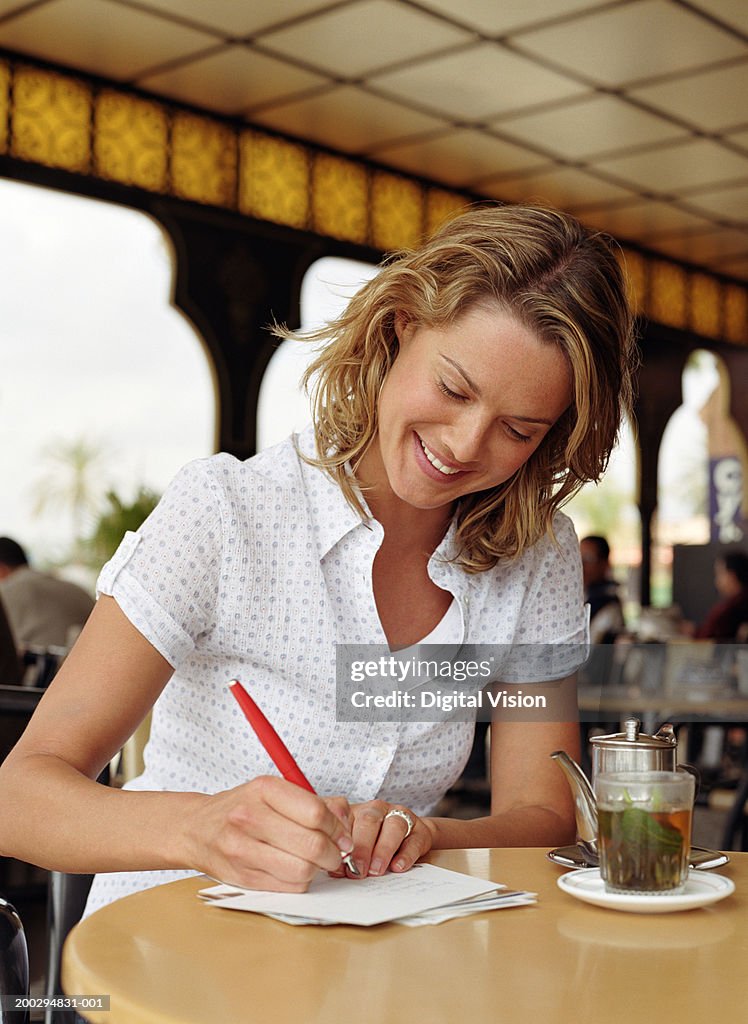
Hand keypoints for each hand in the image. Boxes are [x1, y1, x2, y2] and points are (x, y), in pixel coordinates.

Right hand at [182, 776, 354, 891]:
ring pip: (302, 870)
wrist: (196, 829)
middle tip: (337, 853)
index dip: (338, 828)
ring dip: (318, 870)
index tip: (343, 835)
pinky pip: (288, 887)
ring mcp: (242, 849)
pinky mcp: (242, 877)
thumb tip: (346, 822)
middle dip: (334, 853)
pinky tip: (296, 870)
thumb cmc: (241, 808)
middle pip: (312, 845)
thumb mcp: (273, 793)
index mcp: (264, 790)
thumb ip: (313, 803)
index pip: (315, 813)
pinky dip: (301, 882)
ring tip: (315, 862)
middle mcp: (250, 817)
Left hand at [330, 799, 434, 878]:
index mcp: (358, 811)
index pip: (345, 817)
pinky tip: (397, 867)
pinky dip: (406, 855)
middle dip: (361, 847)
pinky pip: (414, 840)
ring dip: (383, 850)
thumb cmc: (376, 843)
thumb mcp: (356, 844)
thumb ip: (345, 854)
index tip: (335, 858)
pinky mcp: (420, 831)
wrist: (411, 837)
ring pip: (394, 826)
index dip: (339, 837)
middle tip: (357, 870)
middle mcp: (378, 810)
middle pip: (368, 821)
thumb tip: (334, 868)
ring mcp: (401, 817)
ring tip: (375, 870)